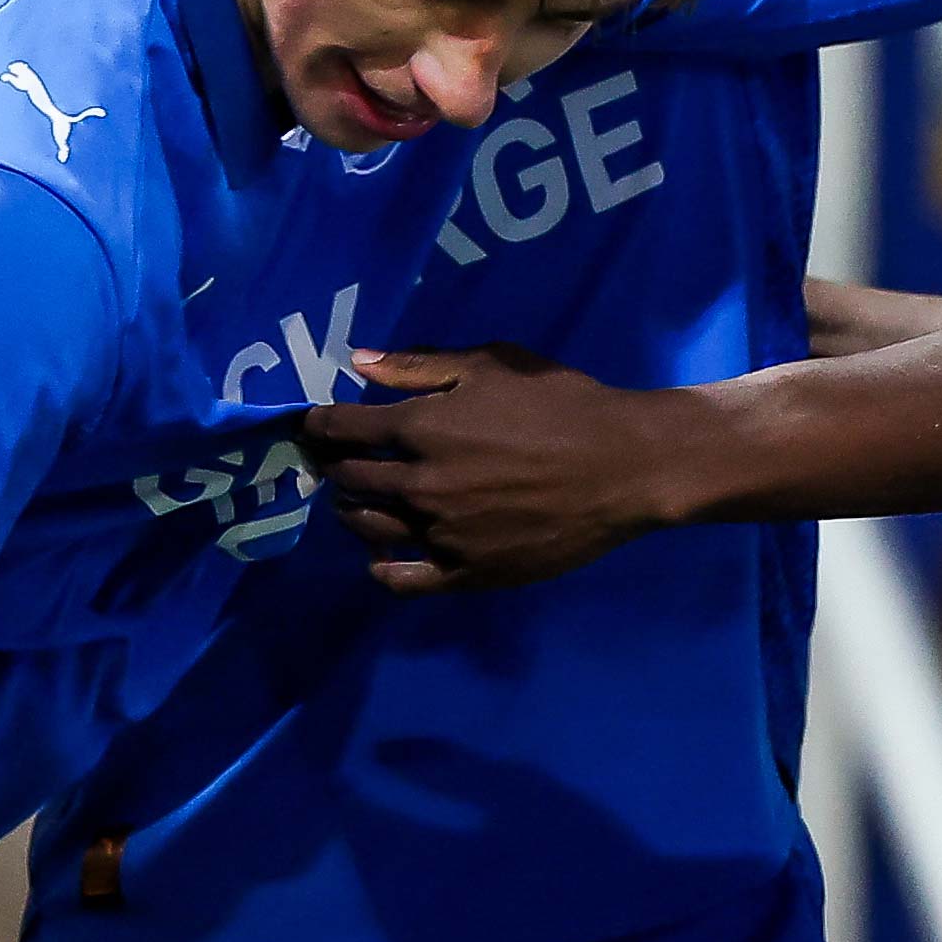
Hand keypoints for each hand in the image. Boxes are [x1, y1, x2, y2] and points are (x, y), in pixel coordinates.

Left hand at [302, 344, 665, 592]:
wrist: (626, 466)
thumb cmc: (564, 404)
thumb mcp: (494, 365)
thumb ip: (420, 366)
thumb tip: (357, 360)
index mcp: (422, 428)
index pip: (343, 428)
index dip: (319, 424)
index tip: (315, 424)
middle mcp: (420, 485)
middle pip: (350, 479)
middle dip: (333, 466)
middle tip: (335, 462)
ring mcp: (442, 534)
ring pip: (369, 529)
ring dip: (351, 513)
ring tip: (357, 504)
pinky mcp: (468, 572)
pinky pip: (404, 580)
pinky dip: (382, 568)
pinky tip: (382, 556)